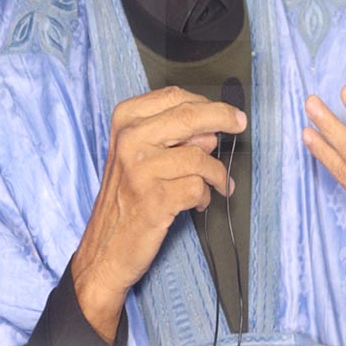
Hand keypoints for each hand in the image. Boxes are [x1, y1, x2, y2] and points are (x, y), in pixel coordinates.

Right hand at [72, 86, 246, 341]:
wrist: (104, 250)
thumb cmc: (128, 197)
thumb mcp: (140, 154)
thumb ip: (173, 134)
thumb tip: (213, 129)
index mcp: (125, 120)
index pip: (175, 96)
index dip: (207, 103)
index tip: (228, 112)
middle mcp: (130, 139)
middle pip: (191, 115)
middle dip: (223, 118)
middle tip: (241, 125)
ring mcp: (140, 169)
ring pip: (200, 157)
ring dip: (217, 174)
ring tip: (218, 185)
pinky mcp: (154, 199)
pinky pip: (199, 188)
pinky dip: (205, 197)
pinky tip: (198, 204)